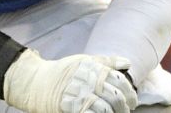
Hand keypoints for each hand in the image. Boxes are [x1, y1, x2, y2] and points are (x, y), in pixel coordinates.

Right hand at [3, 49, 137, 112]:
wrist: (38, 82)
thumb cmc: (63, 71)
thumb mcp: (84, 61)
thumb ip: (106, 62)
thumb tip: (127, 63)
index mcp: (94, 69)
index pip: (119, 80)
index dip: (130, 92)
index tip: (132, 100)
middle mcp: (89, 82)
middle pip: (115, 96)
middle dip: (125, 106)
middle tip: (126, 110)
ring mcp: (81, 96)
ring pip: (107, 109)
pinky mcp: (73, 108)